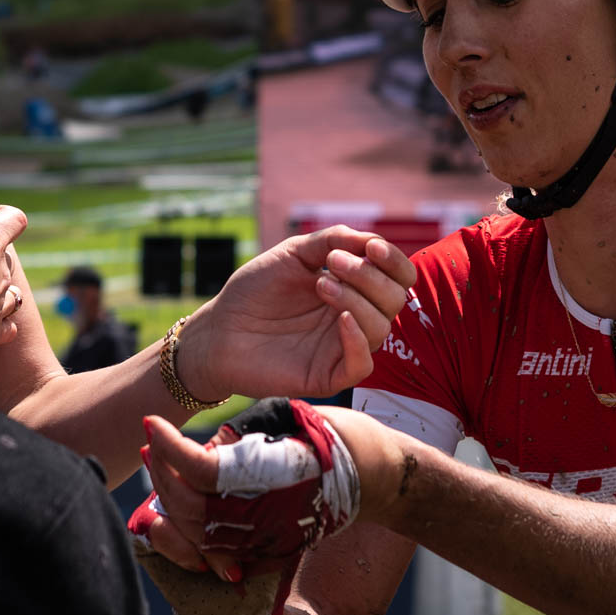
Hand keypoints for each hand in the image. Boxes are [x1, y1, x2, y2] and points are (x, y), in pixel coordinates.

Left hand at [127, 398, 368, 614]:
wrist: (376, 476)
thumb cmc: (333, 436)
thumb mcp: (284, 419)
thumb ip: (237, 438)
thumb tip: (195, 454)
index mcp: (269, 481)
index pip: (201, 472)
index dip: (169, 448)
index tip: (152, 421)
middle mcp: (264, 520)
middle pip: (191, 507)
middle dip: (162, 472)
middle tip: (152, 440)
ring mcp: (265, 541)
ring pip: (197, 535)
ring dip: (168, 502)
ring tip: (157, 466)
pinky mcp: (268, 551)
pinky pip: (215, 552)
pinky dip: (185, 536)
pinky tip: (168, 511)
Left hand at [177, 227, 416, 402]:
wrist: (218, 329)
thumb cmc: (254, 290)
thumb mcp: (293, 254)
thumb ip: (332, 240)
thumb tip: (371, 239)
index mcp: (353, 288)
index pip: (397, 278)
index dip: (394, 261)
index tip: (372, 246)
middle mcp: (354, 318)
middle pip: (395, 300)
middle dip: (370, 276)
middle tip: (332, 263)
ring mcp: (342, 347)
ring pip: (381, 328)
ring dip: (358, 299)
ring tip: (322, 284)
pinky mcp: (328, 375)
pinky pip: (362, 364)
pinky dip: (358, 339)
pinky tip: (341, 319)